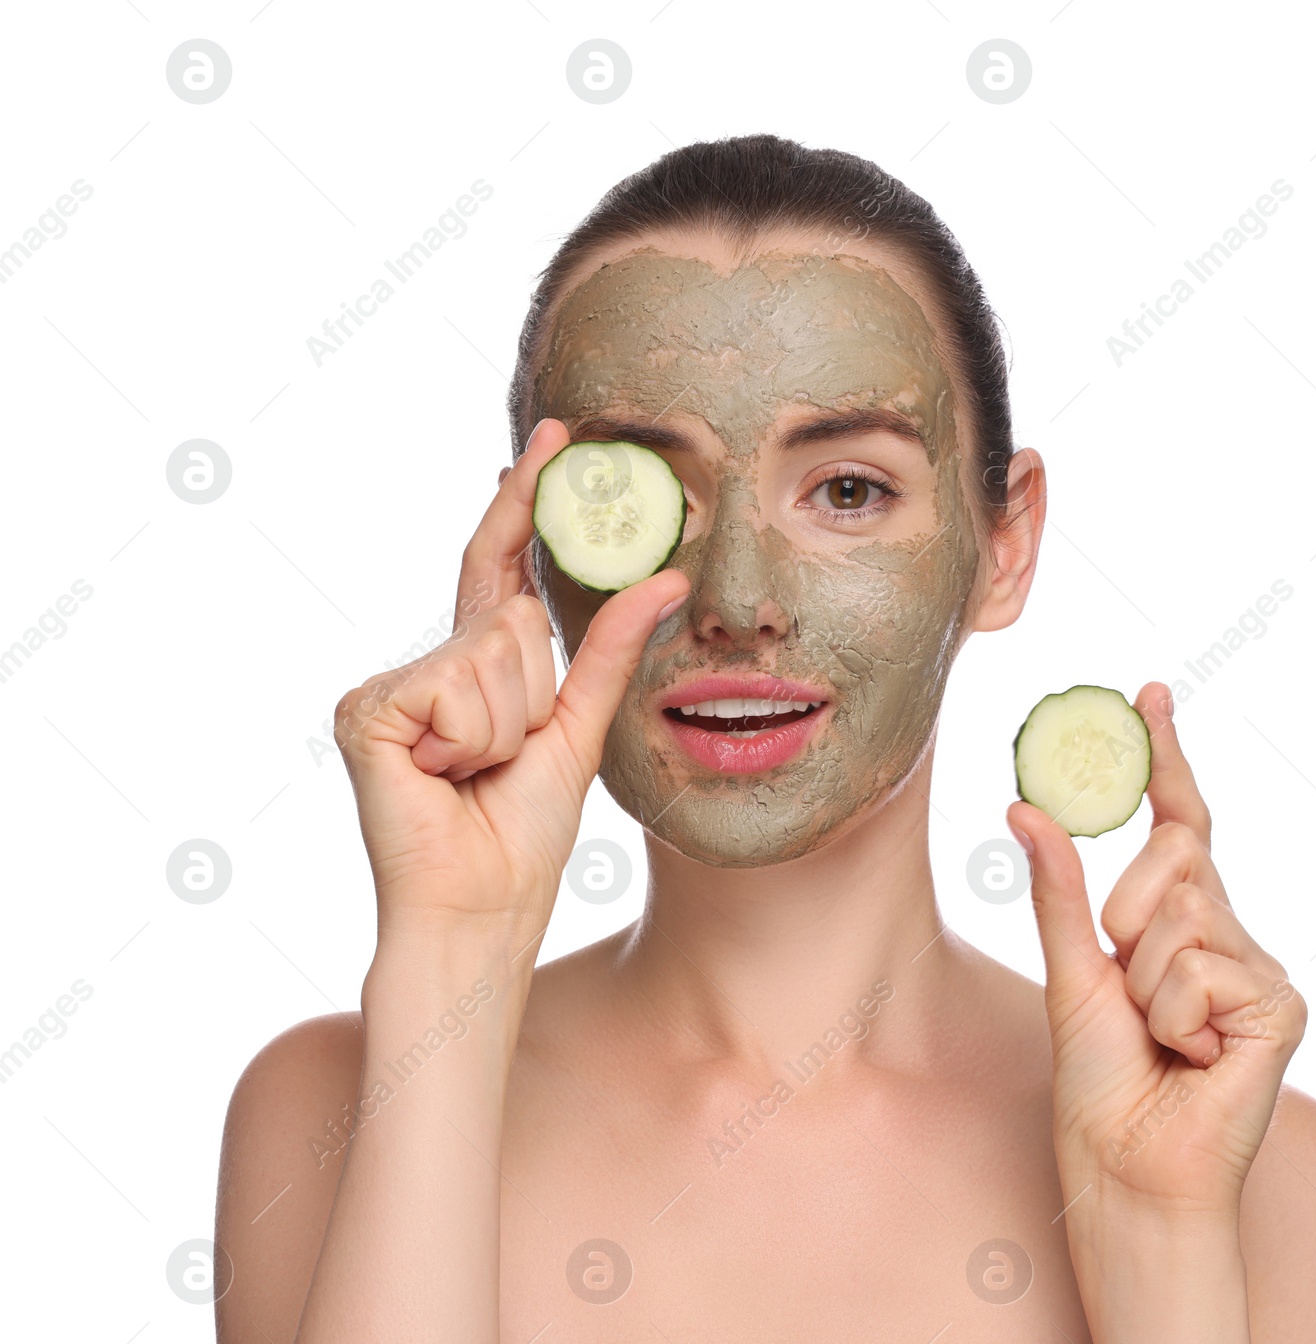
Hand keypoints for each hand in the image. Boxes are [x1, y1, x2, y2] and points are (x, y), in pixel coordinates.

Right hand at [333, 418, 689, 941]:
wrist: (483, 908)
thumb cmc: (523, 833)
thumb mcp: (580, 727)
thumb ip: (613, 649)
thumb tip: (666, 573)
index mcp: (475, 668)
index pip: (502, 568)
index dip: (525, 503)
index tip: (556, 435)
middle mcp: (428, 664)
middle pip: (512, 616)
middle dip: (534, 692)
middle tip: (507, 758)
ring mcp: (390, 685)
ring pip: (492, 651)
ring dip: (507, 725)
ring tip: (475, 775)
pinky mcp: (368, 709)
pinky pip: (456, 684)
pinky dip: (472, 738)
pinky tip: (443, 777)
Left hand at [1007, 682, 1306, 1216]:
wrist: (1128, 1163)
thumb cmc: (1100, 1078)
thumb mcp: (1069, 971)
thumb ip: (1057, 890)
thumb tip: (1024, 806)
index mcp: (1175, 919)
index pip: (1178, 820)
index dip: (1166, 756)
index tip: (1151, 692)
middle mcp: (1225, 932)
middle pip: (1176, 854)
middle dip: (1127, 908)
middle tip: (1124, 978)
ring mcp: (1257, 968)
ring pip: (1184, 914)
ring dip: (1146, 981)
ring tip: (1160, 1036)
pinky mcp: (1281, 1006)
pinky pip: (1205, 968)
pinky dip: (1176, 1016)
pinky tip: (1194, 1059)